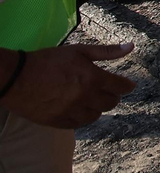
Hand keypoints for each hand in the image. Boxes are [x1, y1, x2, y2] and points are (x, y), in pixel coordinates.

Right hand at [0, 43, 136, 127]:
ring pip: (96, 115)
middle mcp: (84, 97)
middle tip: (107, 90)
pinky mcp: (58, 122)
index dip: (127, 86)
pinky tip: (78, 108)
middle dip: (112, 96)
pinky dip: (82, 117)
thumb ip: (106, 51)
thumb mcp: (79, 50)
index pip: (120, 87)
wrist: (16, 77)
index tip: (128, 85)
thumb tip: (130, 47)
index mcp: (92, 78)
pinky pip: (78, 124)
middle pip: (111, 103)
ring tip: (91, 98)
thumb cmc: (48, 60)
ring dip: (97, 107)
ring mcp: (71, 112)